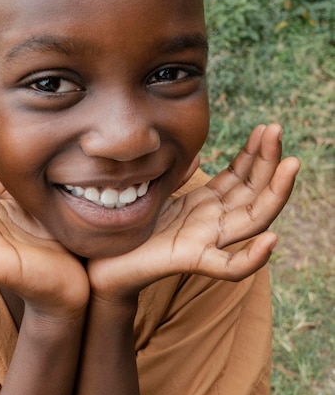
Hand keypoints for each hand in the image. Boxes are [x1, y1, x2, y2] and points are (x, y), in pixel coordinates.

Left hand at [87, 124, 299, 299]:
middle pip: (253, 192)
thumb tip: (194, 155)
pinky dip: (252, 258)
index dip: (255, 153)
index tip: (266, 128)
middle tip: (277, 130)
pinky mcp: (191, 261)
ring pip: (252, 221)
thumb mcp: (158, 194)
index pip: (240, 177)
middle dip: (268, 161)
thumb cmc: (131, 230)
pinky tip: (272, 241)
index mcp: (204, 204)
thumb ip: (178, 176)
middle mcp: (212, 222)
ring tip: (290, 164)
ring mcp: (205, 242)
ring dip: (275, 194)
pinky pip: (227, 266)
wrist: (103, 264)